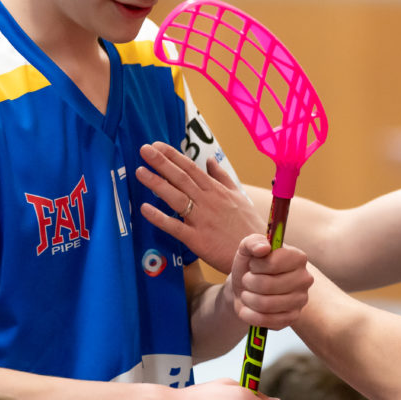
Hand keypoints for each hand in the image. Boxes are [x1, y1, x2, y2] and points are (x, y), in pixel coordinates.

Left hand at [137, 142, 260, 272]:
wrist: (260, 254)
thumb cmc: (249, 227)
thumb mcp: (239, 197)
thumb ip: (222, 178)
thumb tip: (210, 160)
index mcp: (217, 191)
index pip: (192, 169)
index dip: (173, 156)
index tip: (157, 145)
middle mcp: (209, 202)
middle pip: (182, 178)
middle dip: (162, 162)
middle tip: (144, 149)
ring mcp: (202, 220)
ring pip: (177, 198)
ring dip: (157, 184)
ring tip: (140, 171)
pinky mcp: (198, 240)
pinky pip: (175, 227)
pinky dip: (160, 218)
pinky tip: (145, 208)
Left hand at [229, 234, 312, 327]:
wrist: (246, 289)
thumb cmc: (250, 266)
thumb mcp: (247, 249)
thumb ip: (253, 242)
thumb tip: (264, 248)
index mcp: (298, 257)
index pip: (273, 263)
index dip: (256, 265)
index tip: (253, 264)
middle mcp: (305, 278)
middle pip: (267, 285)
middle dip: (248, 283)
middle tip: (247, 280)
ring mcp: (301, 300)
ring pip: (265, 304)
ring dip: (248, 299)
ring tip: (247, 294)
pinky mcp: (293, 318)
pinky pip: (266, 321)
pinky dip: (250, 315)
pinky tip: (248, 309)